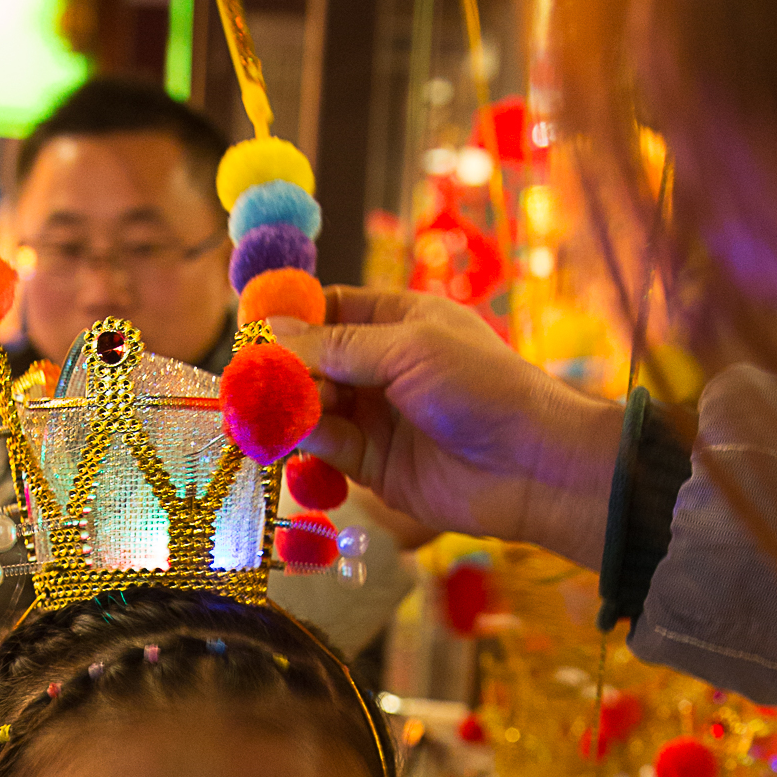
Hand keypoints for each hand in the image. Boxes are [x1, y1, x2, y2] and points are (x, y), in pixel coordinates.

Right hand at [269, 290, 623, 566]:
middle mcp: (383, 367)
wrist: (530, 465)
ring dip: (286, 408)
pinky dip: (304, 443)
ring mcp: (376, 417)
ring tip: (262, 413)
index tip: (252, 330)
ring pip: (311, 407)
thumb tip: (270, 332)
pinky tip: (292, 438)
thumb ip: (336, 345)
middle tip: (247, 381)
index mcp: (399, 321)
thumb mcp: (407, 348)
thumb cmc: (481, 387)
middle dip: (280, 370)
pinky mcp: (372, 466)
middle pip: (311, 362)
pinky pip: (325, 448)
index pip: (328, 310)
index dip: (289, 318)